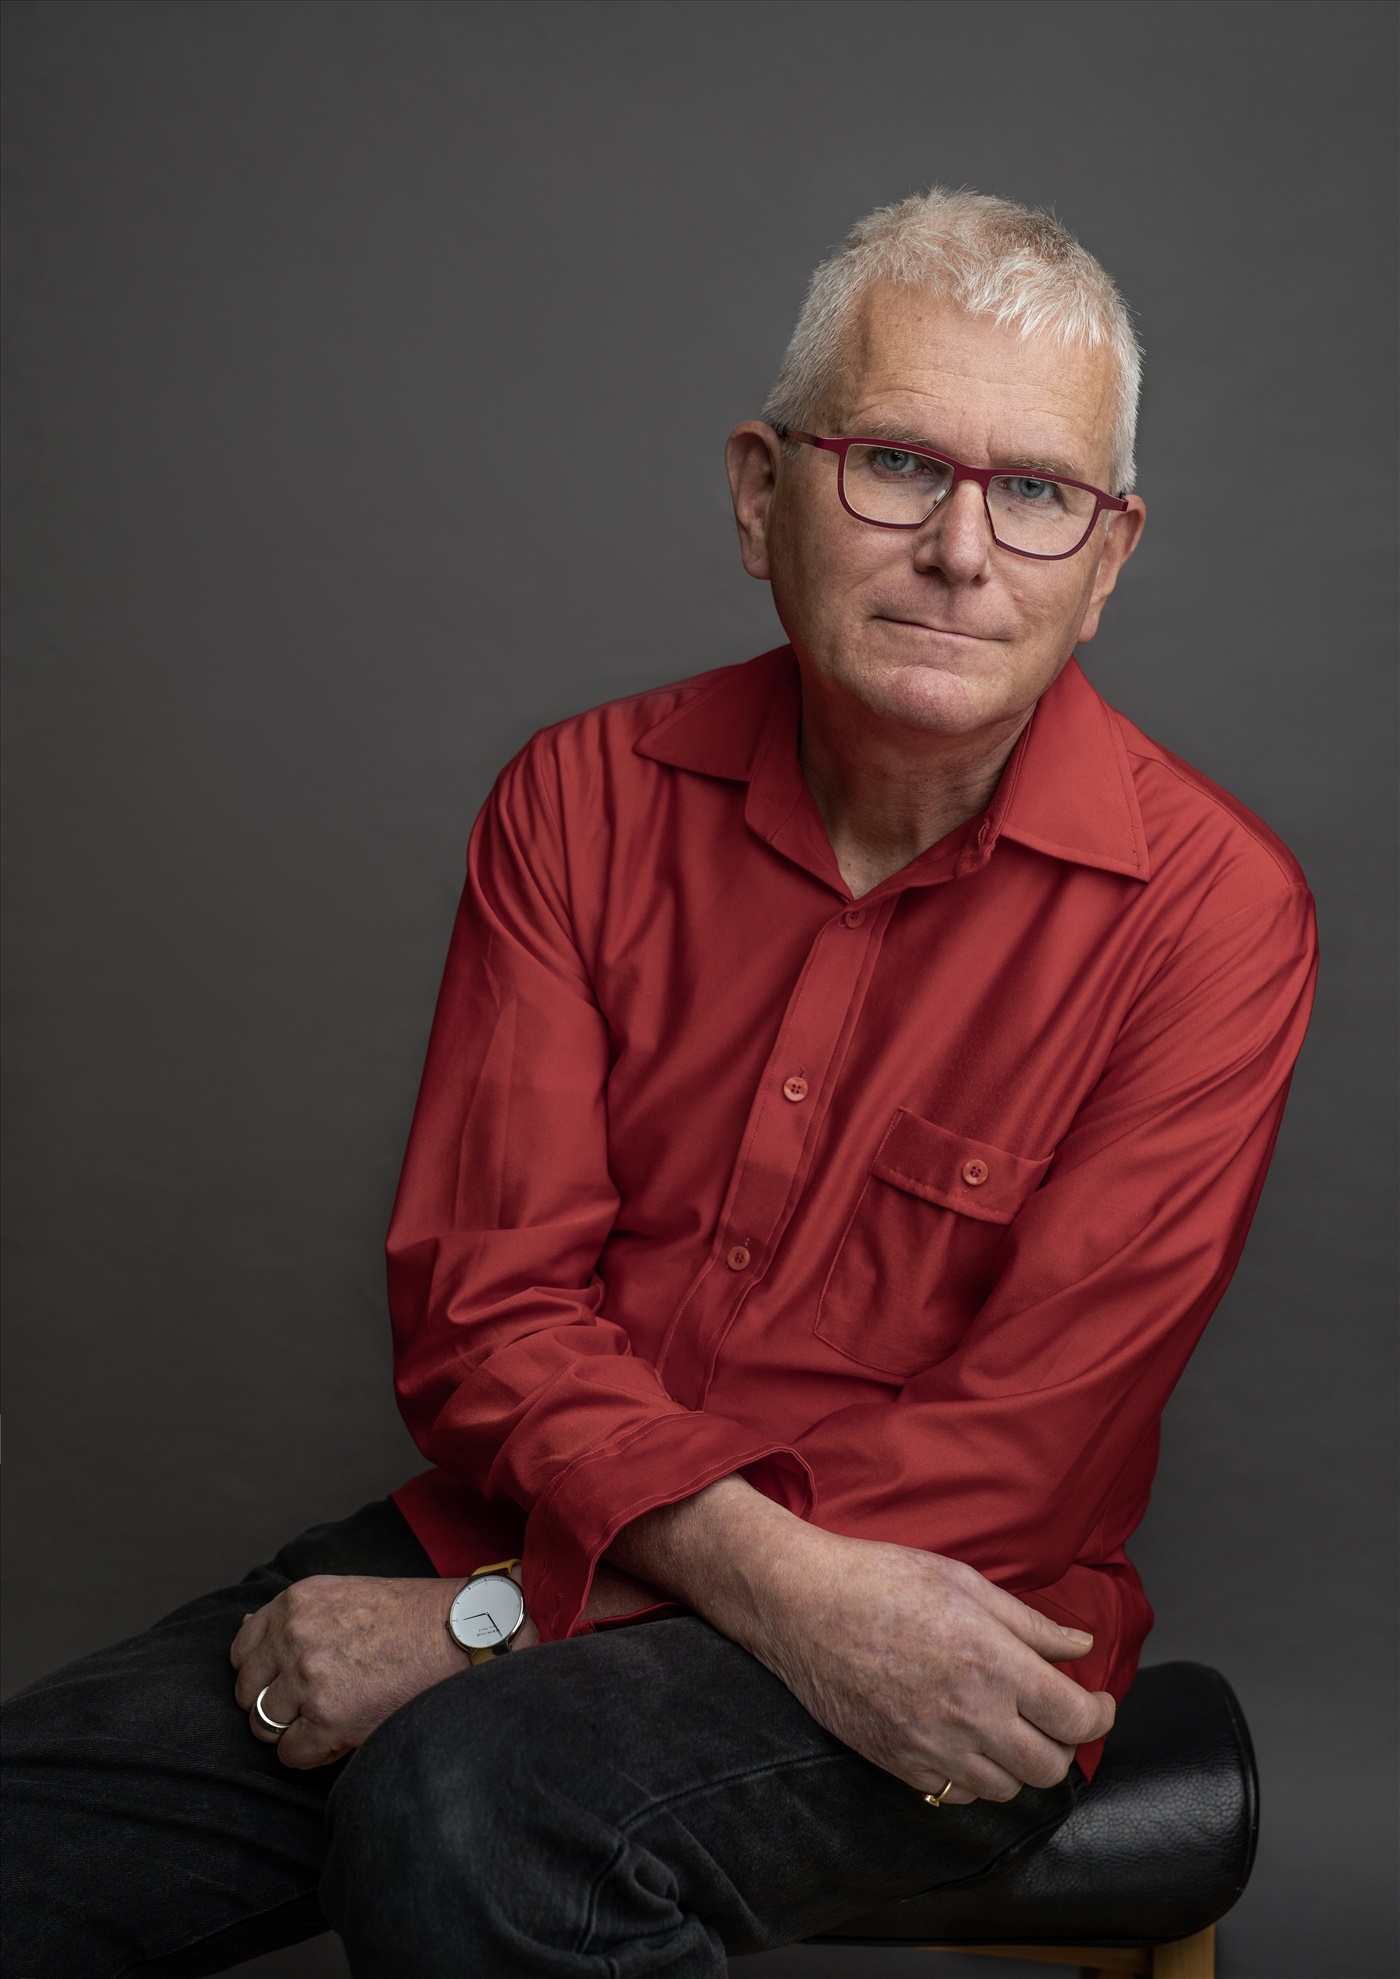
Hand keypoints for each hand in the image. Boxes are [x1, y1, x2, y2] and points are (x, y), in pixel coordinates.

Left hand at [232, 1575, 469, 1768]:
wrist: (460, 1633)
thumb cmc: (411, 1615)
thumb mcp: (343, 1594)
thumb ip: (297, 1615)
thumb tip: (248, 1629)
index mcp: (295, 1602)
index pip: (242, 1652)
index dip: (261, 1672)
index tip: (283, 1680)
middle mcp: (294, 1636)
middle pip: (247, 1692)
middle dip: (273, 1703)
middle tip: (310, 1705)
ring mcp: (308, 1679)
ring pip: (264, 1727)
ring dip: (293, 1729)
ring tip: (331, 1718)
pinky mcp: (328, 1719)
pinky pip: (291, 1755)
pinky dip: (312, 1753)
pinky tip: (341, 1735)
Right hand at [612, 1478, 1113, 1804]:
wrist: (802, 1605)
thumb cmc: (881, 1579)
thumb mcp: (964, 1582)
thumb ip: (1029, 1624)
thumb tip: (1080, 1647)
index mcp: (994, 1663)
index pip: (1076, 1719)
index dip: (1099, 1715)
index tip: (1096, 1702)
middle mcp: (970, 1715)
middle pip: (1050, 1766)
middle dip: (1063, 1743)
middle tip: (1052, 1714)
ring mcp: (933, 1747)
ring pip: (1007, 1788)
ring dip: (1019, 1762)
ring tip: (1008, 1725)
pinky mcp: (900, 1763)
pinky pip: (959, 1794)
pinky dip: (975, 1775)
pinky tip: (965, 1738)